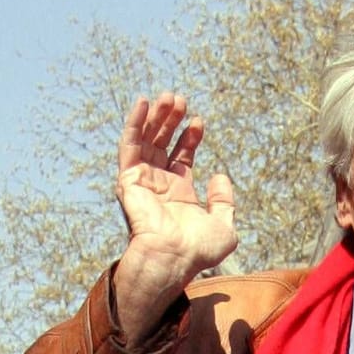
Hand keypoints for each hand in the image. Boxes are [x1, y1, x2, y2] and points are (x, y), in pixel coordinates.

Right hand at [112, 92, 237, 345]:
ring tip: (168, 97)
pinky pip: (129, 145)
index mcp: (179, 195)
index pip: (182, 157)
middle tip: (181, 99)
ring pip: (147, 140)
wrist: (173, 257)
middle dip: (172, 121)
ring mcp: (142, 181)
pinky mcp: (128, 179)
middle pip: (163, 144)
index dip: (190, 137)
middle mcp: (159, 186)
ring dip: (155, 117)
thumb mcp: (225, 227)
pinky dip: (134, 123)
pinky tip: (143, 103)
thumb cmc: (197, 251)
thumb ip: (225, 201)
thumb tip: (220, 176)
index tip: (199, 121)